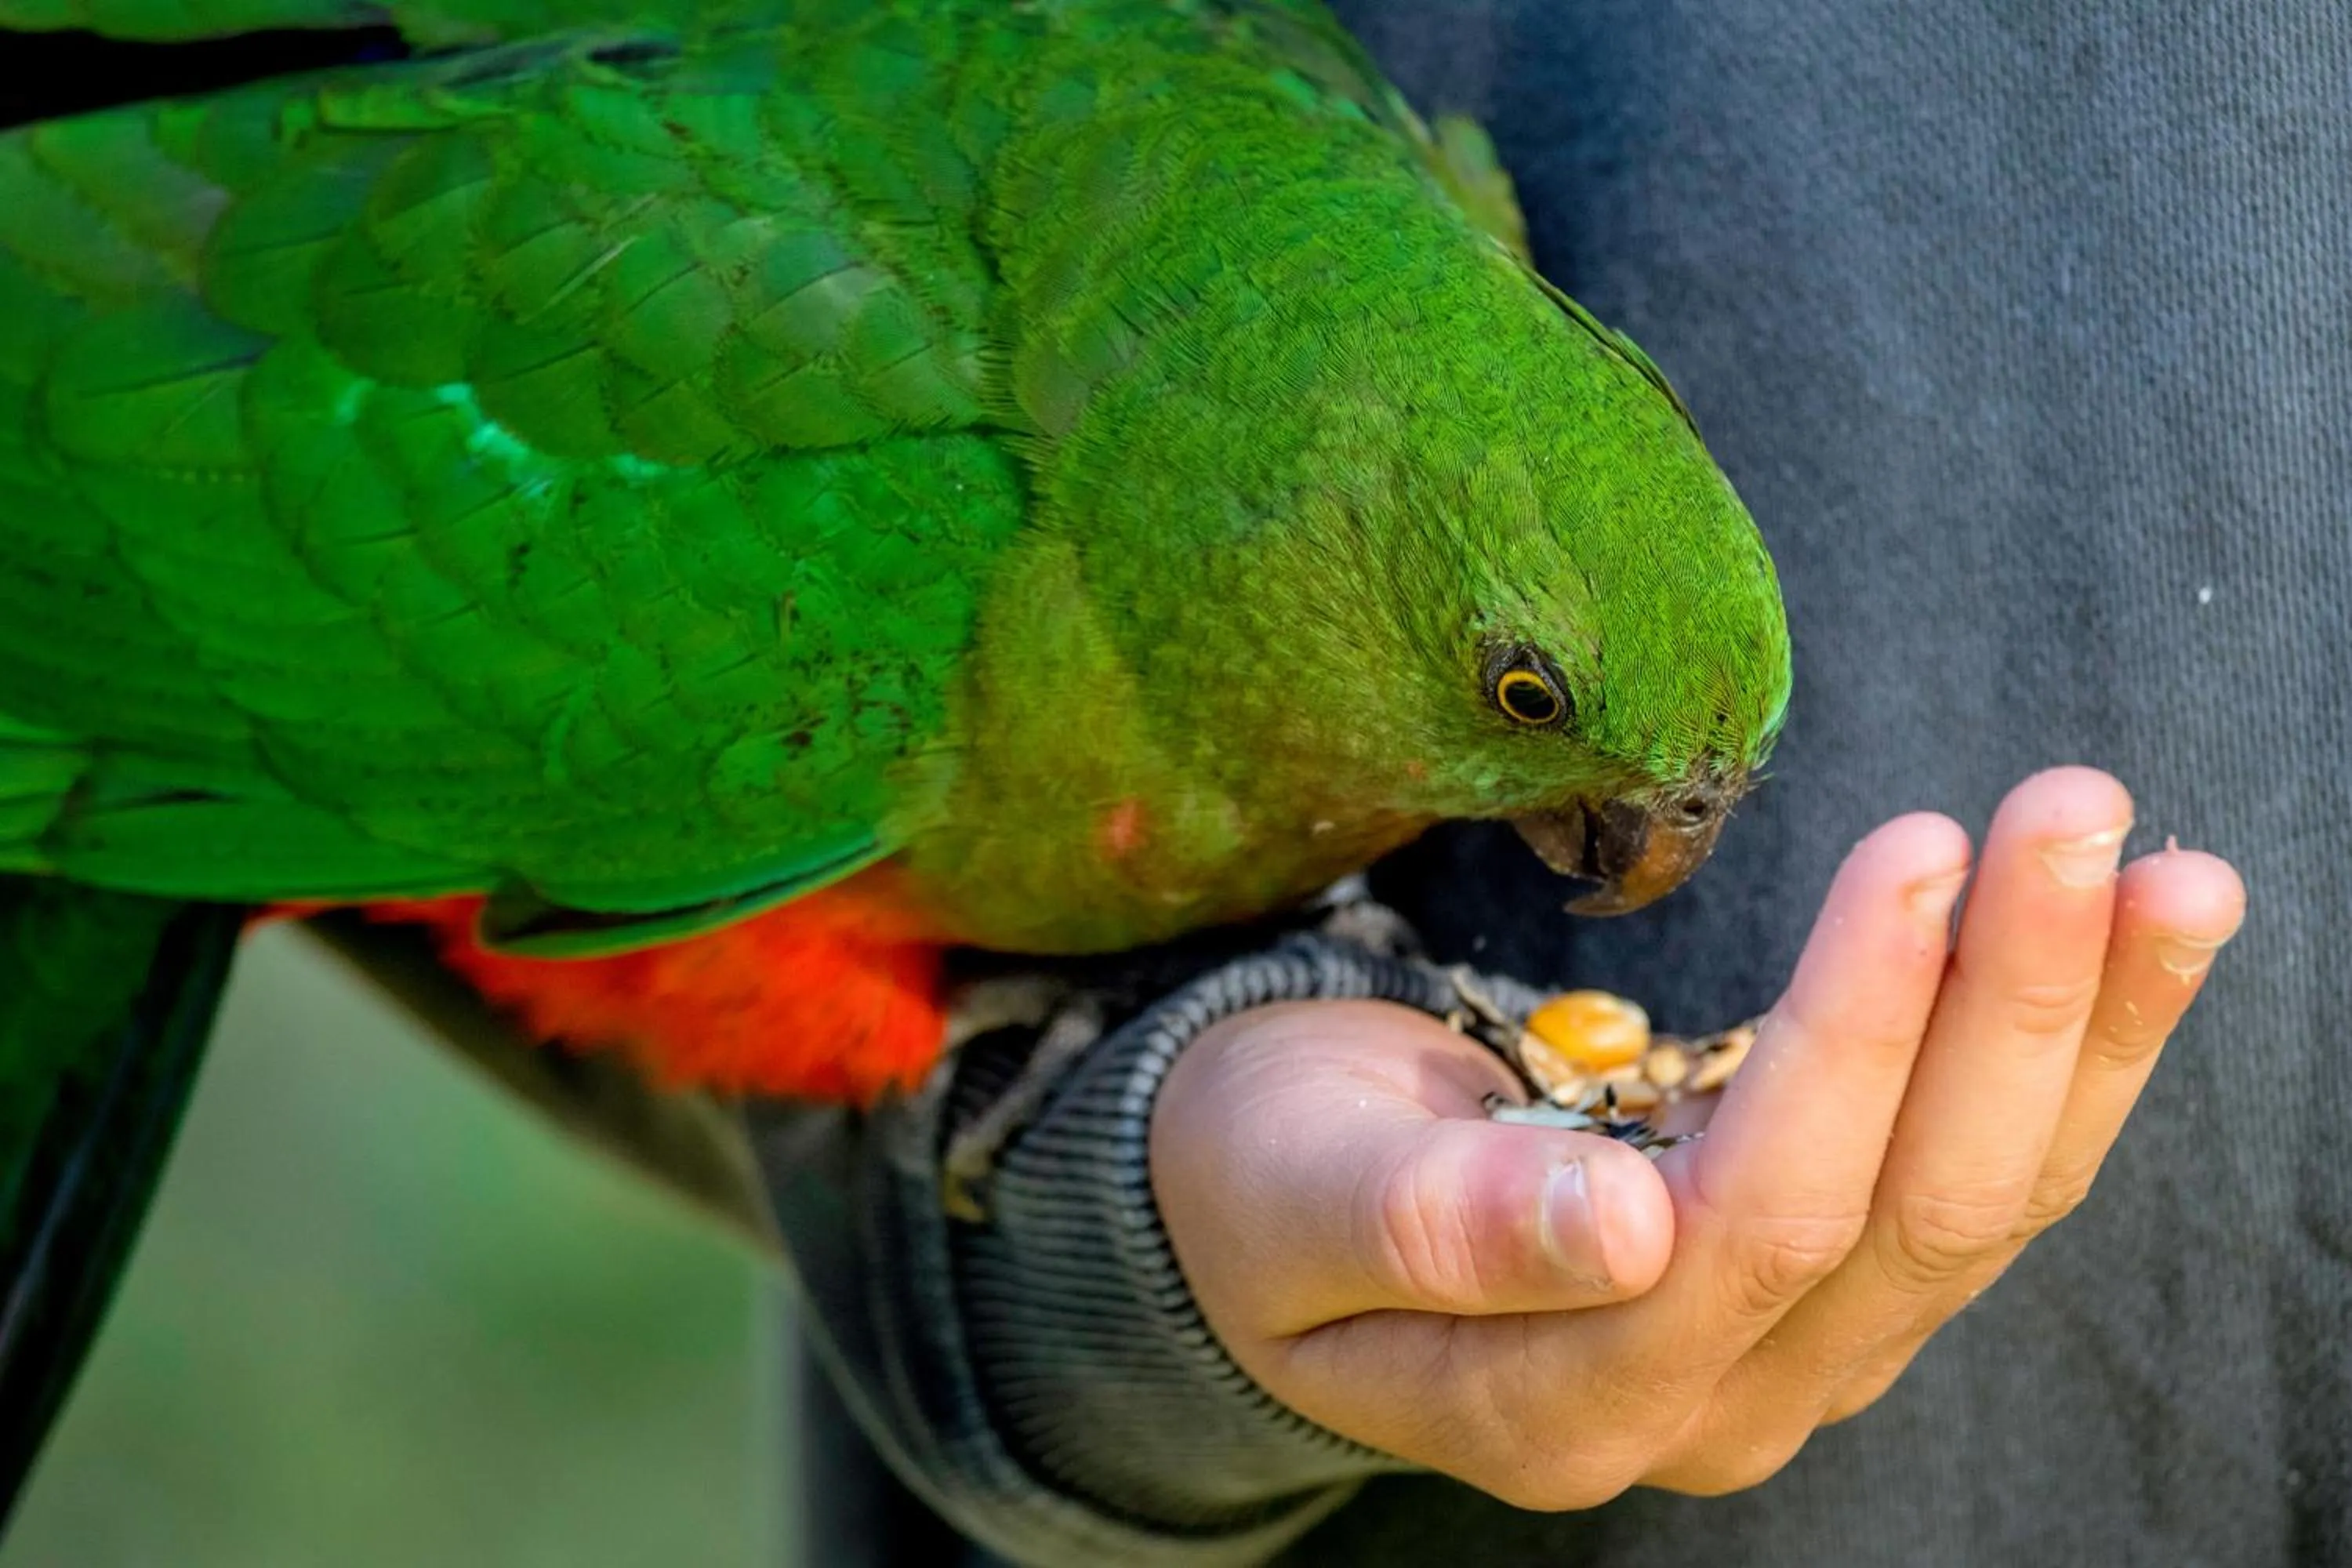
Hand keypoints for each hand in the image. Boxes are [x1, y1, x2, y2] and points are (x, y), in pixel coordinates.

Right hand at [1149, 768, 2243, 1507]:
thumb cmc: (1262, 1181)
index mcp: (1559, 1406)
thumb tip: (1625, 1224)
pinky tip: (2136, 946)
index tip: (1914, 854)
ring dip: (2078, 1032)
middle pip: (1905, 1221)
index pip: (1750, 1229)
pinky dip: (2065, 1063)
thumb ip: (1441, 1219)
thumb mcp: (1298, 1187)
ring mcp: (1781, 1365)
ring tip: (2168, 873)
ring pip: (1978, 1209)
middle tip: (2073, 811)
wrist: (1276, 1214)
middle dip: (2006, 1012)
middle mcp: (1703, 1410)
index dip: (1849, 1048)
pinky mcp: (1825, 1292)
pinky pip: (1973, 1183)